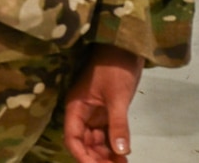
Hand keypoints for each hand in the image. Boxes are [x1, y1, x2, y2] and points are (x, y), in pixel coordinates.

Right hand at [63, 45, 143, 161]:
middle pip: (85, 143)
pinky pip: (107, 133)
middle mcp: (82, 112)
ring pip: (96, 140)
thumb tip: (120, 152)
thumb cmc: (115, 68)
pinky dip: (114, 145)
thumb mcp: (116, 97)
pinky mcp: (107, 111)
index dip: (82, 156)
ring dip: (106, 154)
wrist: (126, 47)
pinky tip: (123, 155)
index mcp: (77, 107)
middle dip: (97, 158)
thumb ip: (117, 125)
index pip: (73, 138)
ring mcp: (95, 112)